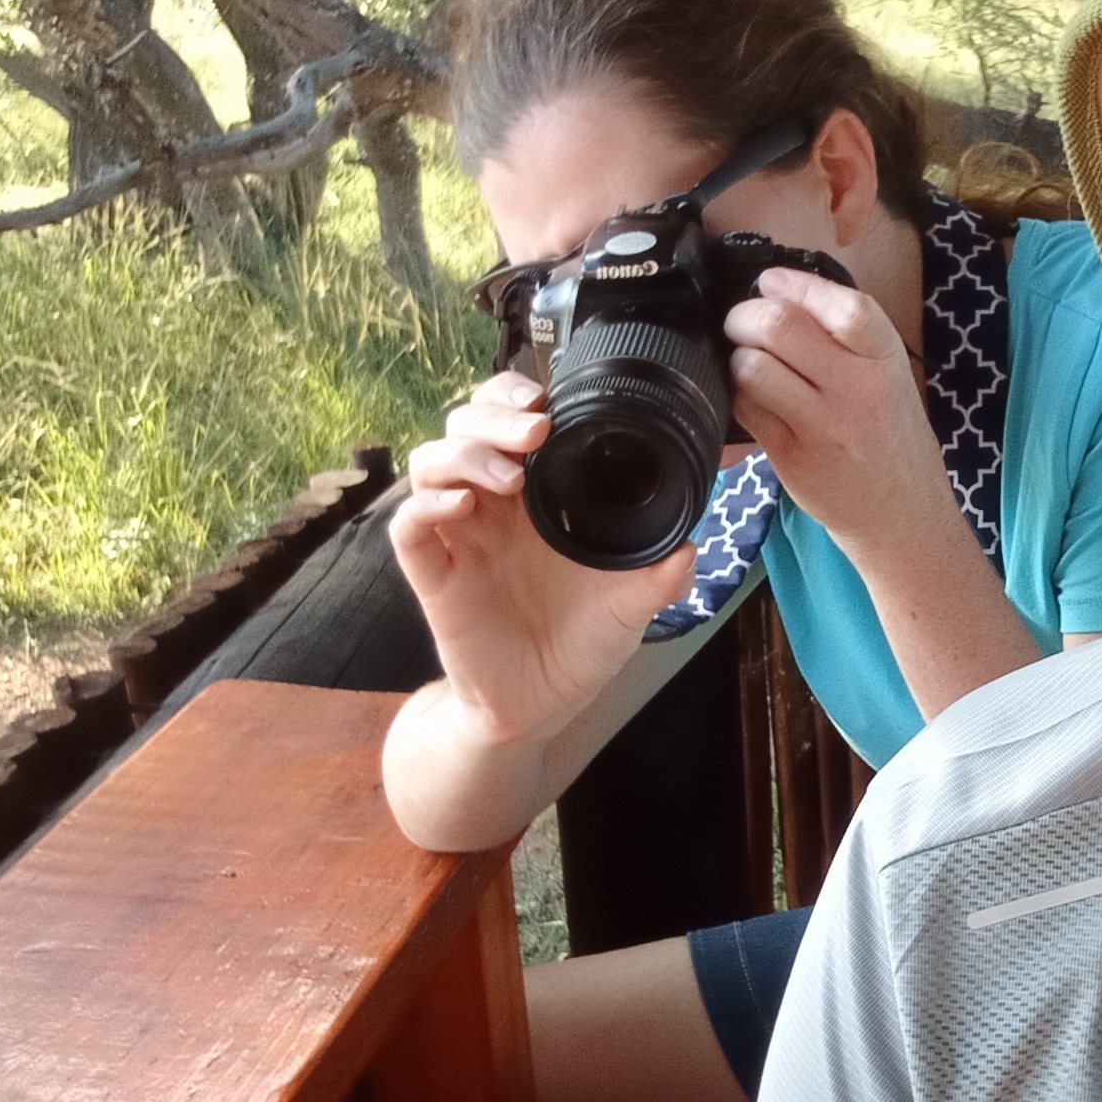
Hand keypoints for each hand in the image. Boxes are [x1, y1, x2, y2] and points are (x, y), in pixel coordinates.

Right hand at [391, 371, 695, 744]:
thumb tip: (692, 545)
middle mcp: (492, 507)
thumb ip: (661, 573)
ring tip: (511, 474)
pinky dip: (428, 504)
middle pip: (464, 427)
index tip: (548, 398)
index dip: (514, 395)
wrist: (542, 706)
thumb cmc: (580, 644)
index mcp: (535, 498)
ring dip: (466, 453)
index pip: (507, 420)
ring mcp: (459, 537)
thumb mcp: (631, 605)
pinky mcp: (434, 574)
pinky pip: (410, 525)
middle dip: (493, 414)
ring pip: (431, 462)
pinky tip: (462, 505)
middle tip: (535, 428)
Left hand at [724, 269, 966, 565]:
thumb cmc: (889, 434)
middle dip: (745, 315)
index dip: (796, 284)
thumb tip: (778, 290)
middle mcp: (859, 389)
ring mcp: (824, 425)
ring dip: (737, 356)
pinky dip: (737, 392)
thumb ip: (845, 335)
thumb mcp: (888, 375)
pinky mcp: (792, 456)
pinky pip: (746, 407)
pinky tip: (751, 395)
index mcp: (885, 358)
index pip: (843, 306)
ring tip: (746, 361)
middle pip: (780, 327)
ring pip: (753, 366)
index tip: (771, 282)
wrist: (902, 511)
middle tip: (742, 323)